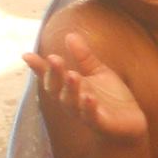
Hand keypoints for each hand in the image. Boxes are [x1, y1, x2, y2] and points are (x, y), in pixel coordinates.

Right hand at [24, 31, 146, 139]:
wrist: (130, 124)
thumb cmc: (110, 97)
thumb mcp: (98, 72)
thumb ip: (84, 56)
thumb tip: (70, 34)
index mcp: (69, 87)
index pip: (50, 76)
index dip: (38, 67)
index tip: (27, 55)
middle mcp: (72, 101)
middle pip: (57, 88)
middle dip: (55, 74)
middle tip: (54, 59)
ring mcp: (84, 113)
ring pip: (71, 102)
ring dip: (71, 89)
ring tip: (72, 75)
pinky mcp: (100, 123)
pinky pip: (91, 116)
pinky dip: (88, 107)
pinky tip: (89, 97)